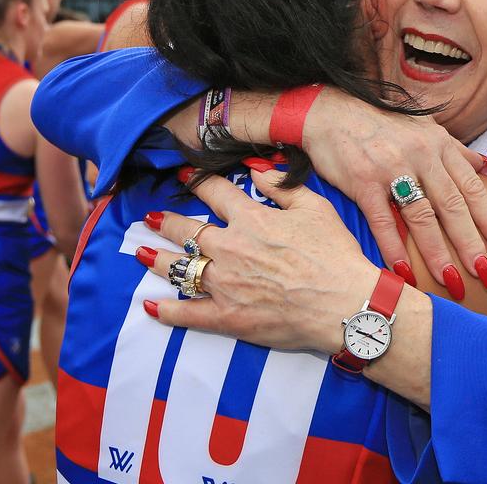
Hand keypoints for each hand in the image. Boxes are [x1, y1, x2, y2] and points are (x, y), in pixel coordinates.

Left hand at [137, 168, 380, 353]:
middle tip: (151, 217)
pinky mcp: (227, 317)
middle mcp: (231, 248)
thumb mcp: (316, 208)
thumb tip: (257, 171)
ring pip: (179, 268)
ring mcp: (225, 284)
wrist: (345, 304)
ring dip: (156, 259)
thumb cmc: (335, 255)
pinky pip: (188, 313)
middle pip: (187, 231)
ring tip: (141, 252)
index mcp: (252, 219)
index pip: (216, 193)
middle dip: (166, 222)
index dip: (197, 182)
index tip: (182, 175)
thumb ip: (282, 188)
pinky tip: (151, 307)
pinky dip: (167, 311)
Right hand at [300, 88, 486, 289]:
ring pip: (422, 217)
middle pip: (453, 207)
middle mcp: (421, 156)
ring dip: (438, 253)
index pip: (473, 188)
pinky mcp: (362, 181)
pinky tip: (404, 273)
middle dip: (472, 244)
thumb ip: (460, 152)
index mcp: (439, 146)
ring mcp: (391, 168)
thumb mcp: (426, 128)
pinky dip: (394, 248)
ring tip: (453, 283)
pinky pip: (383, 220)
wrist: (330, 109)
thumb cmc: (382, 123)